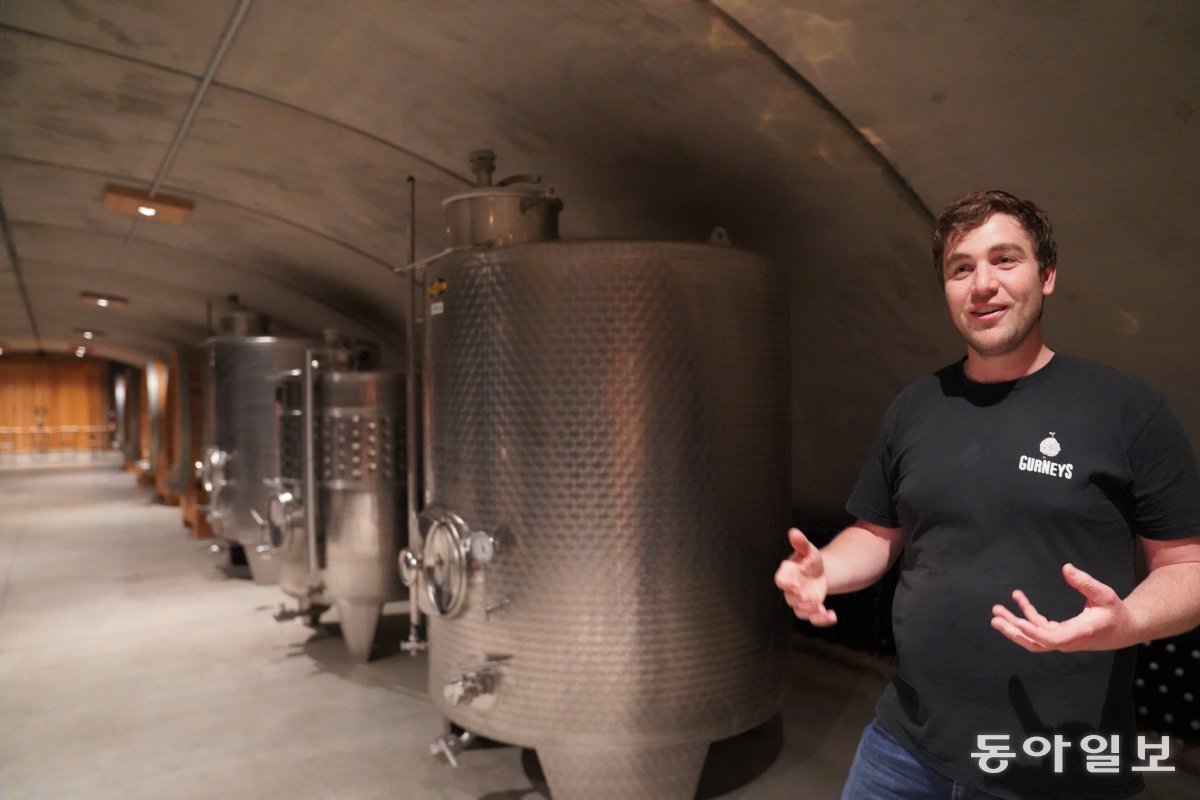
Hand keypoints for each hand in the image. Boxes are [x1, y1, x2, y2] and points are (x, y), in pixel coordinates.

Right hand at [775, 528, 836, 626]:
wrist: (819, 572)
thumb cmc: (809, 560)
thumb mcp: (808, 549)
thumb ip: (800, 543)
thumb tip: (793, 532)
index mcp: (787, 574)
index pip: (781, 580)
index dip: (786, 583)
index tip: (795, 583)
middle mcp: (790, 590)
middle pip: (791, 599)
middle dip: (800, 599)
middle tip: (811, 598)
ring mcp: (800, 602)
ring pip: (801, 612)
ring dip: (811, 612)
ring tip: (822, 609)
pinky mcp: (811, 610)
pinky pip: (814, 619)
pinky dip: (822, 620)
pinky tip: (833, 615)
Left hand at [990, 563, 1138, 652]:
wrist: (1125, 629)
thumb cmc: (1115, 612)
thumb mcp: (1104, 594)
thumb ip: (1085, 582)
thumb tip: (1066, 568)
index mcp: (1079, 632)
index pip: (1051, 638)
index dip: (1033, 632)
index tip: (1016, 621)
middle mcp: (1067, 639)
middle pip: (1035, 642)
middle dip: (1014, 631)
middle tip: (995, 617)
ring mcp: (1062, 638)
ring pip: (1033, 636)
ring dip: (1015, 624)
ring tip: (997, 611)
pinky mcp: (1060, 634)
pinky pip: (1039, 627)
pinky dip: (1028, 615)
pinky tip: (1019, 599)